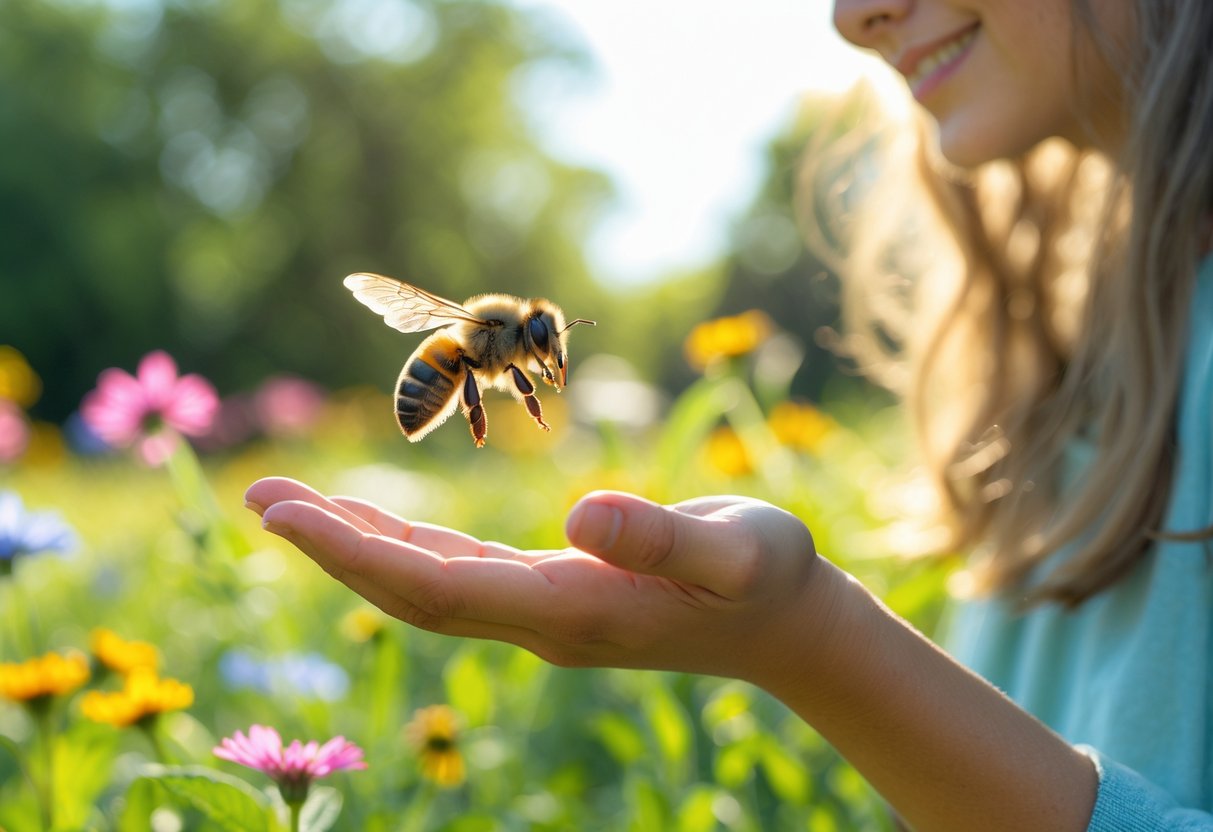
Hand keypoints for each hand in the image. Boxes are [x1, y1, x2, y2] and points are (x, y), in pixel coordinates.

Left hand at [244, 477, 832, 683]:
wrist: (785, 623)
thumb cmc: (770, 577)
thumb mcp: (739, 551)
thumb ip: (664, 539)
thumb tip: (579, 513)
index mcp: (574, 610)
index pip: (440, 589)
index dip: (360, 555)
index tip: (288, 517)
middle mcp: (541, 620)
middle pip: (412, 593)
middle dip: (332, 549)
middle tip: (259, 499)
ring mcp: (542, 612)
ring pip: (426, 585)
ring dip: (356, 547)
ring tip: (289, 507)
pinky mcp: (552, 594)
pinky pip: (457, 574)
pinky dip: (404, 548)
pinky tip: (375, 528)